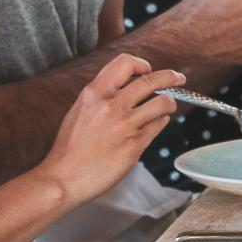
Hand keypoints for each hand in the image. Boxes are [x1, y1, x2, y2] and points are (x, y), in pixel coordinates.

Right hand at [38, 56, 182, 204]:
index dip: (141, 64)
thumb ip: (103, 95)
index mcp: (94, 93)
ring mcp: (125, 124)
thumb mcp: (80, 110)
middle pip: (153, 80)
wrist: (63, 178)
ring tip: (165, 108)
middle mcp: (111, 105)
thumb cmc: (70, 147)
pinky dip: (160, 122)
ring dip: (169, 103)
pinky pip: (159, 125)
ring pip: (163, 102)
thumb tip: (129, 85)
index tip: (147, 70)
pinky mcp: (135, 144)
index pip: (125, 63)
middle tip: (178, 79)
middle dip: (171, 77)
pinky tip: (154, 125)